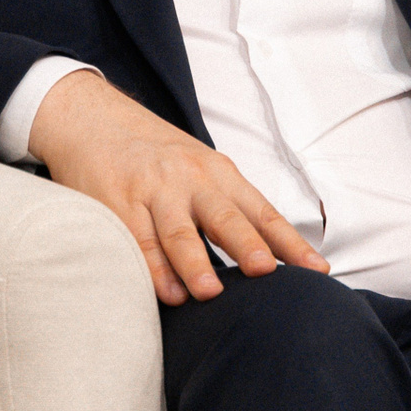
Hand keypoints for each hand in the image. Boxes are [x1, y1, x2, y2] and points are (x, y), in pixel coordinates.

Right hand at [28, 69, 329, 304]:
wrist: (93, 118)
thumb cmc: (157, 156)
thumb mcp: (199, 169)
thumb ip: (228, 208)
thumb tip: (270, 259)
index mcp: (218, 173)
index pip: (262, 212)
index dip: (290, 243)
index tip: (317, 271)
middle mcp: (190, 179)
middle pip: (224, 217)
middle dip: (246, 245)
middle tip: (265, 271)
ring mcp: (153, 190)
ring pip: (177, 232)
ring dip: (195, 264)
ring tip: (210, 292)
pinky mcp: (117, 202)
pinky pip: (138, 240)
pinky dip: (153, 269)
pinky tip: (167, 292)